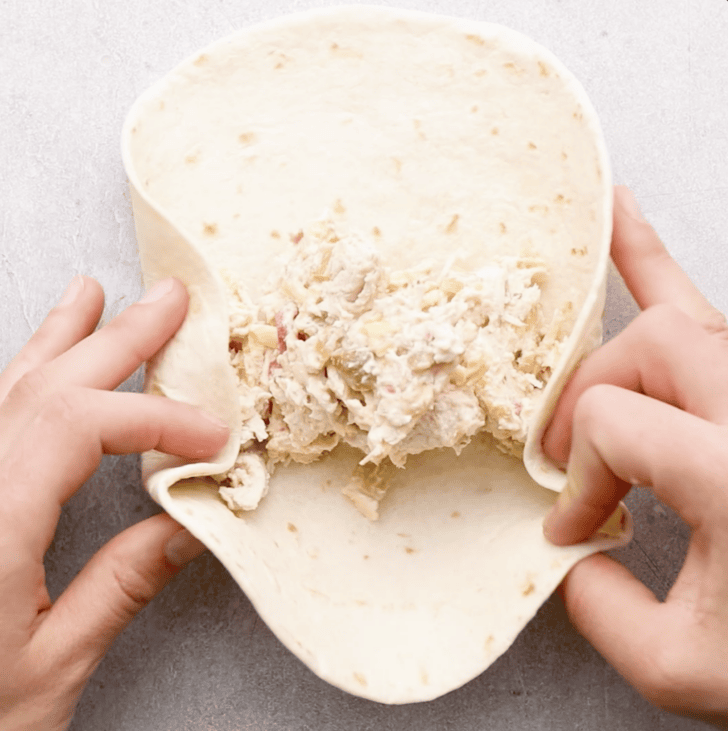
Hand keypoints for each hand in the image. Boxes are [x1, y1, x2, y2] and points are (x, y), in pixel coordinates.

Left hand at [0, 277, 227, 730]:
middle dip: (117, 339)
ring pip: (6, 391)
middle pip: (44, 389)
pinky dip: (24, 379)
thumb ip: (121, 585)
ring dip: (60, 340)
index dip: (157, 420)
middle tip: (169, 300)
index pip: (79, 429)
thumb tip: (190, 524)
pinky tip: (40, 364)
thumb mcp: (48, 669)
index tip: (214, 439)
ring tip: (92, 295)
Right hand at [542, 186, 727, 722]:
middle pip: (648, 349)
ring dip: (626, 310)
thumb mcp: (683, 668)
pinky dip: (656, 267)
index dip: (579, 483)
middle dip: (591, 400)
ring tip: (596, 233)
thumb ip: (599, 608)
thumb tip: (562, 555)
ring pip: (684, 316)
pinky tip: (624, 217)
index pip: (614, 426)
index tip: (576, 531)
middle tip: (568, 455)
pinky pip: (707, 311)